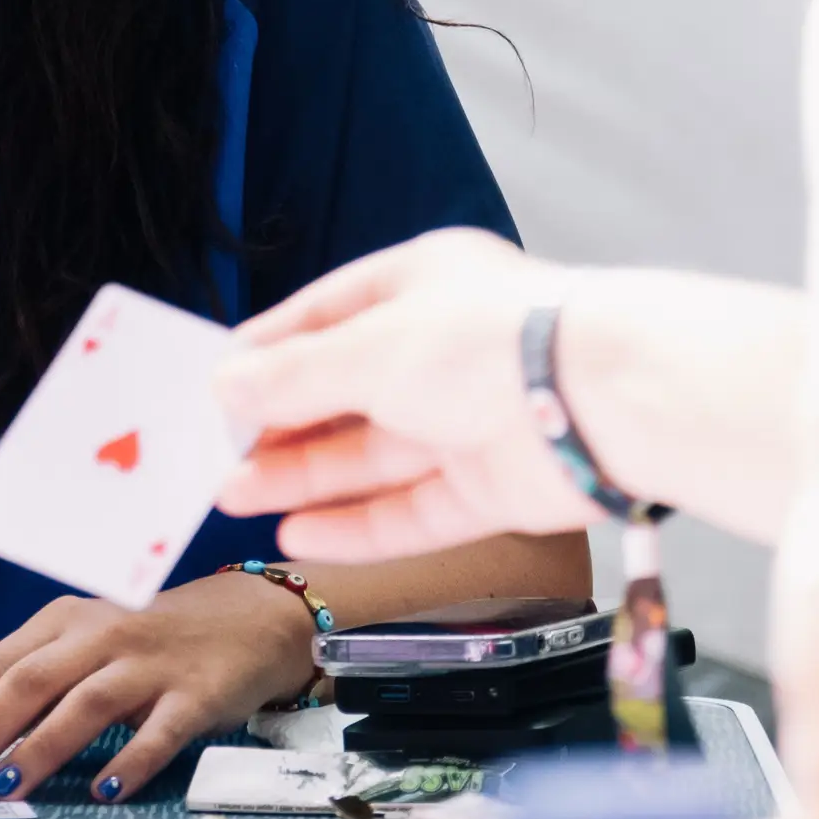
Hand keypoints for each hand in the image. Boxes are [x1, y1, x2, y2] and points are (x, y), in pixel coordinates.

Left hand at [0, 573, 317, 803]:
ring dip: (38, 748)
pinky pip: (158, 732)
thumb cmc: (152, 642)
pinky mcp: (195, 694)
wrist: (249, 617)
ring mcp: (149, 663)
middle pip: (26, 684)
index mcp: (64, 620)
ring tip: (3, 789)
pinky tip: (105, 793)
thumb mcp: (89, 645)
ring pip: (82, 705)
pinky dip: (130, 762)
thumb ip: (40, 682)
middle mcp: (100, 634)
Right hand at [215, 229, 598, 562]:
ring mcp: (470, 422)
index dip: (269, 352)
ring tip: (235, 494)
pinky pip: (411, 510)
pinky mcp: (493, 488)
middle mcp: (444, 352)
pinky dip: (356, 524)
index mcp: (420, 286)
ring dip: (304, 476)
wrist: (603, 403)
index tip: (214, 385)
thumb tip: (225, 386)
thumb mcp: (368, 349)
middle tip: (216, 455)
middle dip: (280, 425)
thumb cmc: (487, 342)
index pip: (327, 316)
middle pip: (346, 393)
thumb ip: (293, 376)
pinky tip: (298, 533)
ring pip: (373, 455)